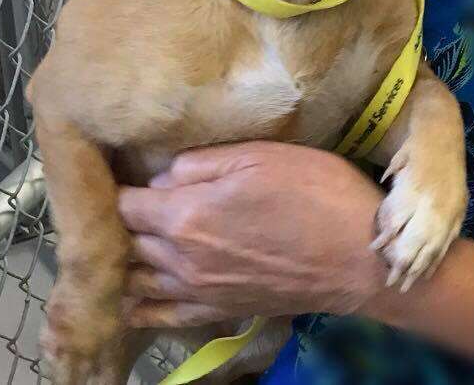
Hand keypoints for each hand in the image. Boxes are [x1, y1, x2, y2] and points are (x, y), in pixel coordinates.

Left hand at [118, 141, 386, 328]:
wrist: (359, 258)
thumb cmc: (313, 192)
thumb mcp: (258, 156)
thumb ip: (200, 164)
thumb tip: (160, 176)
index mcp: (186, 215)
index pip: (125, 204)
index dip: (115, 186)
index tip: (114, 172)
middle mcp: (182, 259)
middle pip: (126, 242)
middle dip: (117, 221)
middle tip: (118, 201)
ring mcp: (198, 291)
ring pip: (136, 280)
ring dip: (123, 260)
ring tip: (120, 241)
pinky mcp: (218, 311)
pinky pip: (162, 316)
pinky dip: (140, 306)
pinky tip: (130, 298)